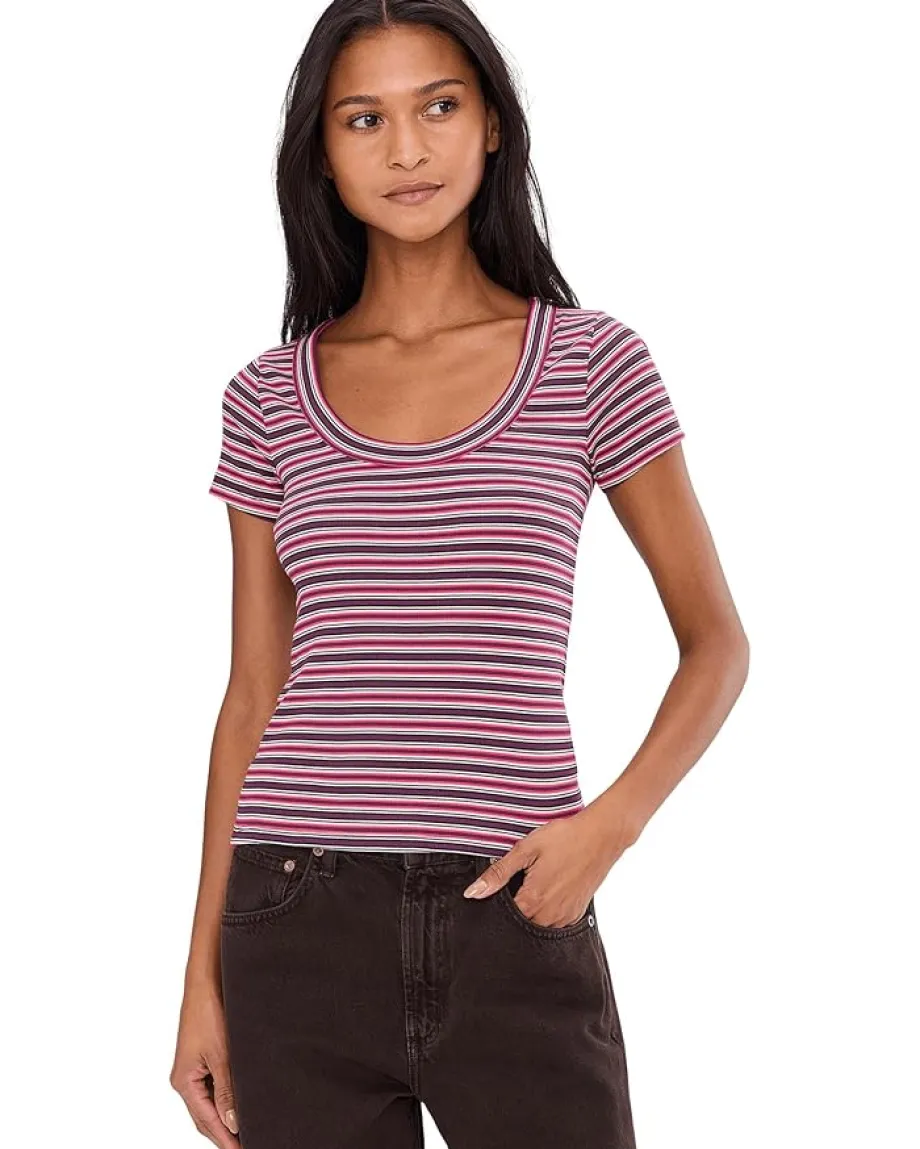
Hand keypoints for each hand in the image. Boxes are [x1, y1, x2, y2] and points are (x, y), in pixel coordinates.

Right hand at [170, 979, 239, 1147]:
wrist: (206, 982)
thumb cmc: (208, 1013)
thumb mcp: (221, 1055)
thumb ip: (227, 1091)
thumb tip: (233, 1122)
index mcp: (184, 1082)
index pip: (207, 1122)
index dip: (225, 1139)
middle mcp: (185, 1079)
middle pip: (205, 1117)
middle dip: (224, 1132)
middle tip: (247, 1142)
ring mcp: (193, 1069)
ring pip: (210, 1103)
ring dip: (225, 1116)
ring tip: (246, 1128)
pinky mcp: (202, 1058)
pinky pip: (213, 1086)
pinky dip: (225, 1097)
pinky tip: (239, 1102)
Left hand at [462, 801, 632, 927]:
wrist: (602, 835)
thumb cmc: (565, 838)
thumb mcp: (525, 850)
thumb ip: (498, 874)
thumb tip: (473, 893)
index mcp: (533, 901)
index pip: (504, 919)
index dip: (496, 907)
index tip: (498, 893)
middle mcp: (550, 916)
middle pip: (521, 925)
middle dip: (514, 910)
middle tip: (519, 883)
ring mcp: (566, 917)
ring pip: (538, 925)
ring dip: (532, 911)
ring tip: (536, 883)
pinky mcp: (577, 913)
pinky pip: (555, 922)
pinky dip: (548, 911)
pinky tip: (550, 888)